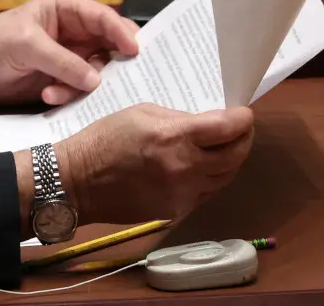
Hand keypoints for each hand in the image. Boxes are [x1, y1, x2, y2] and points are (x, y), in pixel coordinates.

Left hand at [0, 0, 139, 105]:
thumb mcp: (27, 45)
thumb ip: (62, 61)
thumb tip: (97, 81)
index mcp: (66, 11)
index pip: (103, 18)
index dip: (122, 33)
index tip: (136, 51)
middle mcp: (73, 33)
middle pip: (108, 48)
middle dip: (114, 65)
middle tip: (124, 81)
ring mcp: (68, 59)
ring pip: (96, 73)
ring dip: (82, 85)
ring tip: (55, 91)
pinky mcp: (60, 81)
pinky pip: (79, 90)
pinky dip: (68, 95)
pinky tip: (48, 95)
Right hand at [57, 104, 254, 223]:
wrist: (79, 182)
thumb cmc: (104, 139)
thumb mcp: (139, 113)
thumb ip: (177, 118)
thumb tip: (203, 126)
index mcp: (174, 137)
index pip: (227, 128)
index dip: (242, 118)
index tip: (243, 113)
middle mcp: (186, 167)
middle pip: (236, 155)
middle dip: (244, 139)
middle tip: (242, 130)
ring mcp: (183, 193)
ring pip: (225, 177)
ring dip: (230, 161)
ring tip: (224, 148)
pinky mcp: (176, 210)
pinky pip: (205, 192)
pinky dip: (209, 178)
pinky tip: (199, 168)